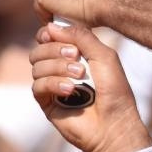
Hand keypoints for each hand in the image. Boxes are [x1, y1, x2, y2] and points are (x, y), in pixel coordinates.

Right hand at [30, 21, 151, 151]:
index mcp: (75, 56)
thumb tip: (51, 26)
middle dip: (55, 49)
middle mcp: (61, 69)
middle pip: (39, 49)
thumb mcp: (104, 57)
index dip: (50, 33)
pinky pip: (37, 86)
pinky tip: (70, 90)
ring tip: (79, 75)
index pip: (50, 37)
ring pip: (36, 66)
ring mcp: (53, 86)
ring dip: (57, 67)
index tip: (57, 34)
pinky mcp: (47, 103)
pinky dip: (53, 84)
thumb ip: (82, 37)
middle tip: (76, 57)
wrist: (115, 125)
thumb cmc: (115, 92)